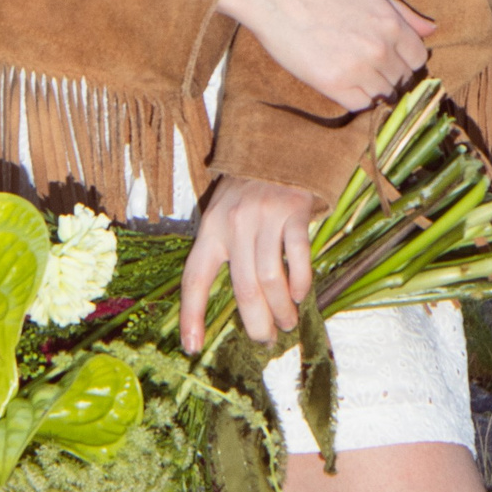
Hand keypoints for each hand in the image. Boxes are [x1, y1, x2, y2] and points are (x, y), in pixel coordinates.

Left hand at [180, 174, 325, 352]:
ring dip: (280, 310)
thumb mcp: (223, 214)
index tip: (192, 346)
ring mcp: (264, 218)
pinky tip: (300, 296)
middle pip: (242, 288)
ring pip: (270, 279)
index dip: (191, 314)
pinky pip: (297, 258)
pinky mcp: (293, 212)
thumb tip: (237, 302)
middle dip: (254, 322)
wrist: (278, 145)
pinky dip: (300, 283)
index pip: (194, 278)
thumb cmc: (248, 189)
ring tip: (287, 325)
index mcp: (210, 229)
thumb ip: (223, 251)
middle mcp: (234, 224)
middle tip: (264, 341)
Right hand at [216, 0, 432, 111]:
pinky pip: (361, 105)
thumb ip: (403, 12)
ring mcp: (358, 69)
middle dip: (392, 76)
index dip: (406, 61)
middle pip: (403, 80)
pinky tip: (347, 86)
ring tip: (358, 78)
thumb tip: (432, 29)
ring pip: (384, 95)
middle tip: (372, 70)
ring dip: (376, 89)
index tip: (393, 60)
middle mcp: (380, 50)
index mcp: (392, 25)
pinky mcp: (333, 84)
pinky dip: (359, 99)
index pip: (418, 59)